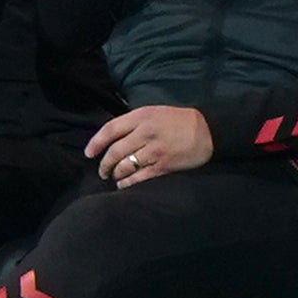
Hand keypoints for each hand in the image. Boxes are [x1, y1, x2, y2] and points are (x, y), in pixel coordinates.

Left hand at [87, 104, 212, 187]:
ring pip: (125, 166)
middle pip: (115, 151)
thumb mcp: (153, 112)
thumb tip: (112, 137)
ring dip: (116, 174)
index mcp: (141, 117)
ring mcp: (154, 150)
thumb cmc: (178, 120)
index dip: (96, 143)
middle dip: (104, 164)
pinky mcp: (164, 165)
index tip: (89, 153)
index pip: (110, 130)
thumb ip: (133, 123)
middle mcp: (145, 133)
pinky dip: (128, 183)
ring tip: (114, 177)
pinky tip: (124, 185)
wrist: (209, 130)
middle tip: (102, 171)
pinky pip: (140, 177)